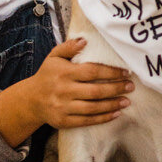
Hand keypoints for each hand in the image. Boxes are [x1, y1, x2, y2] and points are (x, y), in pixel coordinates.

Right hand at [0, 38, 131, 145]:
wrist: (31, 100)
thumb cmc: (47, 75)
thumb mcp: (54, 57)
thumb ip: (68, 47)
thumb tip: (85, 40)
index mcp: (63, 72)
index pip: (92, 72)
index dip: (111, 72)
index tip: (125, 72)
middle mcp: (63, 90)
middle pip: (95, 91)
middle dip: (116, 89)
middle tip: (131, 86)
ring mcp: (63, 107)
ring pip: (93, 108)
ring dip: (113, 105)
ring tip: (127, 101)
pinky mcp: (64, 121)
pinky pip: (87, 120)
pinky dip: (103, 118)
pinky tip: (116, 113)